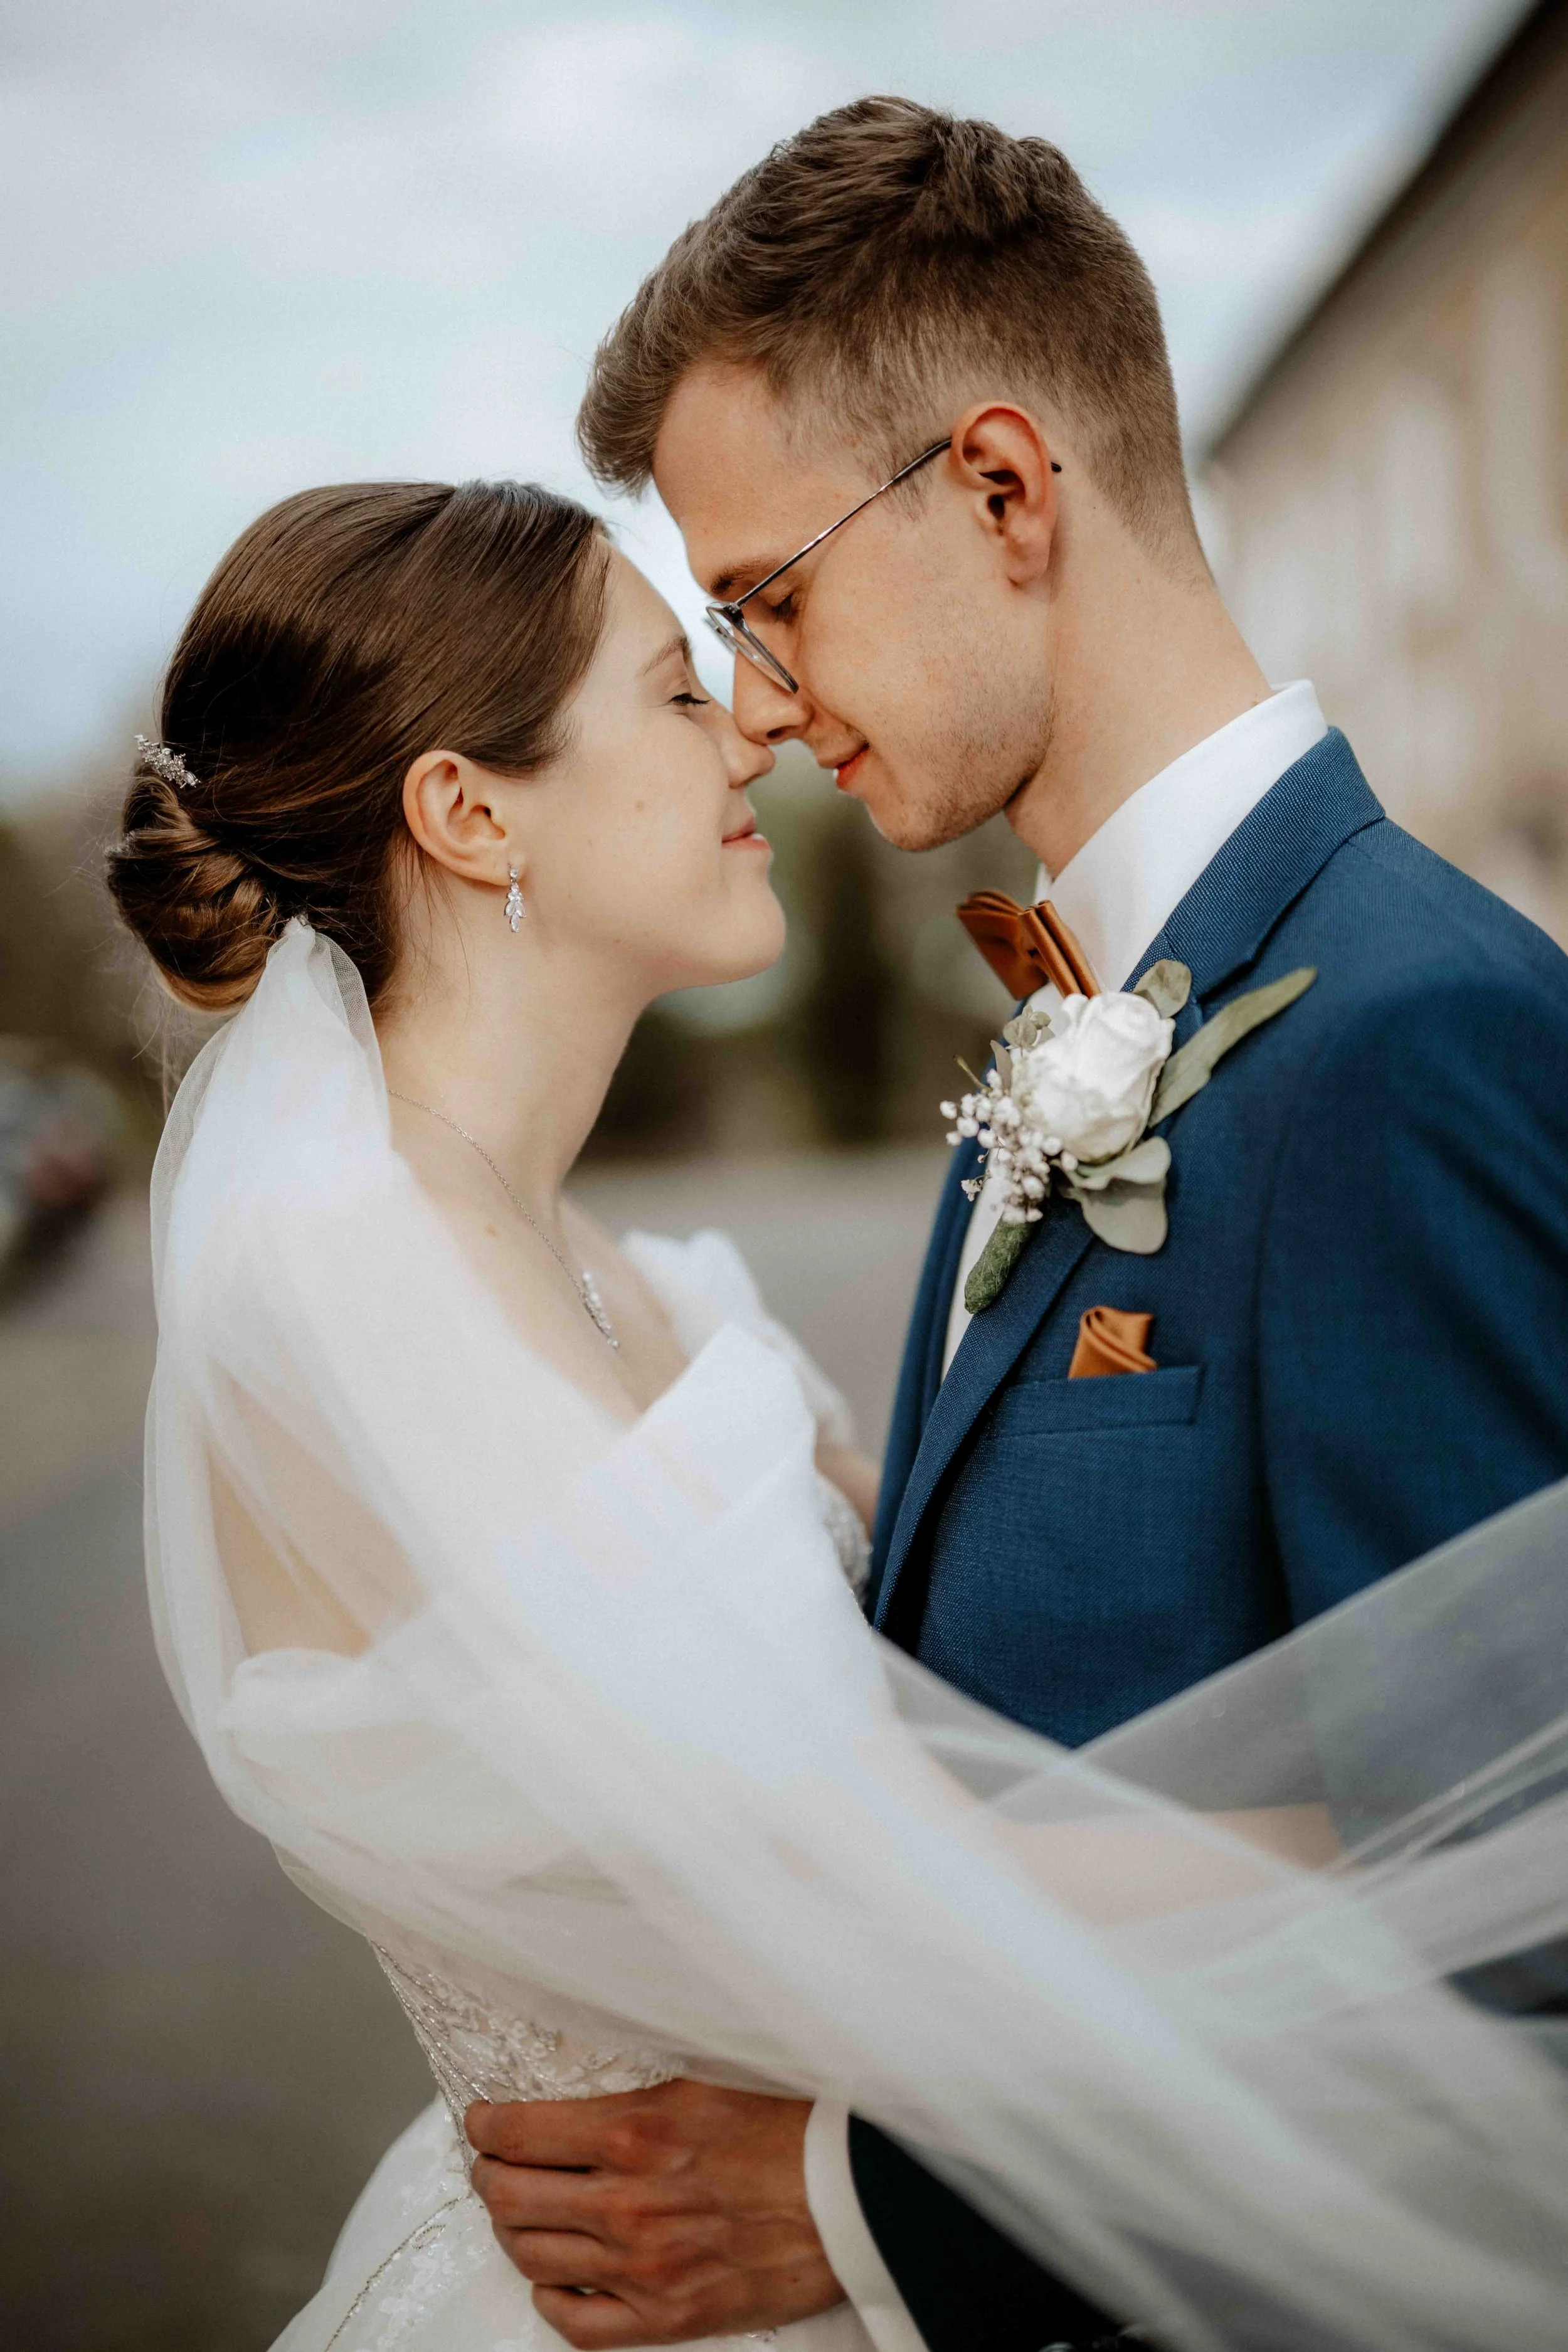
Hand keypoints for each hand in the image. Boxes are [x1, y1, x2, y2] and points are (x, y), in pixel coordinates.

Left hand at [466, 2077, 844, 2346]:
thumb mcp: (707, 2074)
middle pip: (509, 2197)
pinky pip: (576, 2324)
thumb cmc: (790, 2128)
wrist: (851, 2198)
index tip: (482, 2120)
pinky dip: (551, 2299)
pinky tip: (555, 2277)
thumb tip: (594, 2052)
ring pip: (531, 2257)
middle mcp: (627, 2203)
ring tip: (518, 2213)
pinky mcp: (666, 2317)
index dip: (485, 2126)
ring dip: (511, 2232)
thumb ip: (641, 2078)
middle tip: (491, 2163)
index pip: (518, 2133)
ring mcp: (642, 2268)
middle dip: (487, 2175)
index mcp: (634, 2132)